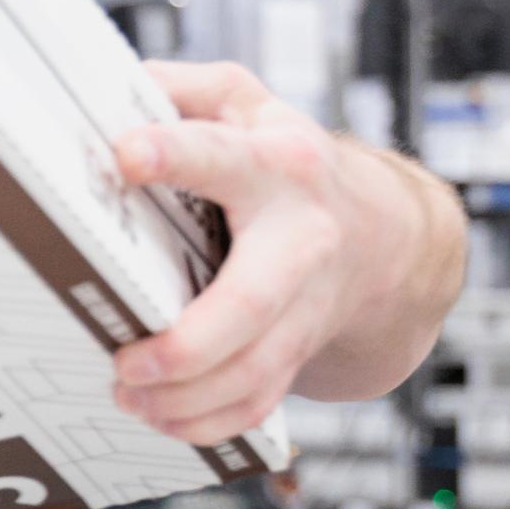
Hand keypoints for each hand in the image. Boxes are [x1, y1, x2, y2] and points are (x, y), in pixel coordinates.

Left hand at [109, 62, 463, 443]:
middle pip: (253, 301)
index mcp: (276, 165)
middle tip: (129, 358)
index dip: (175, 153)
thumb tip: (123, 87)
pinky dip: (208, 422)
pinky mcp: (298, 349)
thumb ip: (187, 86)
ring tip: (130, 392)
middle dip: (190, 342)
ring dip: (187, 397)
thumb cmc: (294, 162)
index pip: (223, 155)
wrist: (386, 235)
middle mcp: (299, 239)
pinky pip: (260, 401)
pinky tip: (161, 417)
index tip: (126, 153)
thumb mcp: (248, 102)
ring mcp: (305, 303)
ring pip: (255, 370)